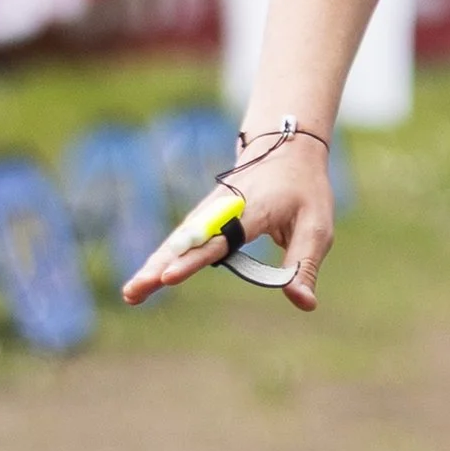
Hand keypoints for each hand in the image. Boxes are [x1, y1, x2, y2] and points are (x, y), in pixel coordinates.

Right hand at [121, 129, 335, 314]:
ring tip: (131, 294)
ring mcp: (209, 211)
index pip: (220, 239)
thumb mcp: (318, 226)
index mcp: (253, 210)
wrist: (287, 148)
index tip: (169, 277)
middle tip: (135, 291)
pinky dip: (161, 259)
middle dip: (160, 266)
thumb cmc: (304, 190)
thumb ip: (305, 264)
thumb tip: (303, 302)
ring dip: (153, 265)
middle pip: (187, 241)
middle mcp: (223, 209)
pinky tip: (145, 280)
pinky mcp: (204, 217)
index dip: (194, 259)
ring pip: (177, 241)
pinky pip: (180, 241)